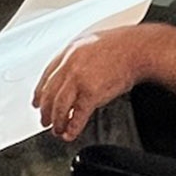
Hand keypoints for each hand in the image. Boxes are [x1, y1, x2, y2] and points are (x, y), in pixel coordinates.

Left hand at [33, 24, 170, 140]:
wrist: (138, 49)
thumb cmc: (121, 45)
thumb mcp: (91, 42)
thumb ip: (77, 58)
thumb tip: (71, 74)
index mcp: (68, 52)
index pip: (46, 76)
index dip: (39, 92)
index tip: (37, 102)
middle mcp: (70, 65)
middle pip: (49, 94)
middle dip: (45, 111)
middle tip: (44, 121)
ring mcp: (79, 80)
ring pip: (58, 107)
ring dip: (56, 122)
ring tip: (57, 130)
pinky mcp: (91, 93)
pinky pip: (77, 116)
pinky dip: (72, 127)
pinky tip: (71, 133)